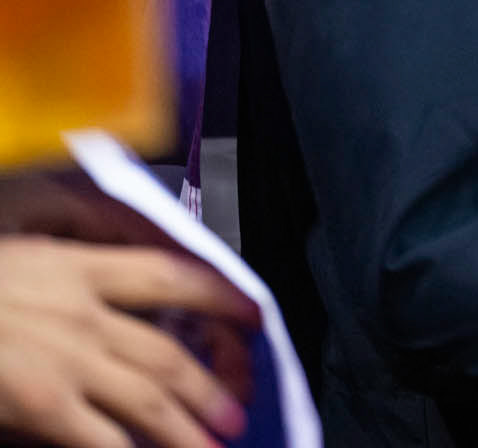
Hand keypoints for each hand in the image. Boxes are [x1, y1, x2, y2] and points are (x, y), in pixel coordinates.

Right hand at [0, 237, 259, 447]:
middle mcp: (82, 310)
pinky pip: (105, 439)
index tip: (250, 313)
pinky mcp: (43, 403)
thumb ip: (70, 274)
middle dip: (209, 381)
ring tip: (215, 444)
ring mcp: (66, 359)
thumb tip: (112, 299)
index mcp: (77, 265)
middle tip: (235, 407)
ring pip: (149, 397)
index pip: (170, 274)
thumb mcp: (21, 254)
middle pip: (167, 349)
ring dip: (188, 426)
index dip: (220, 294)